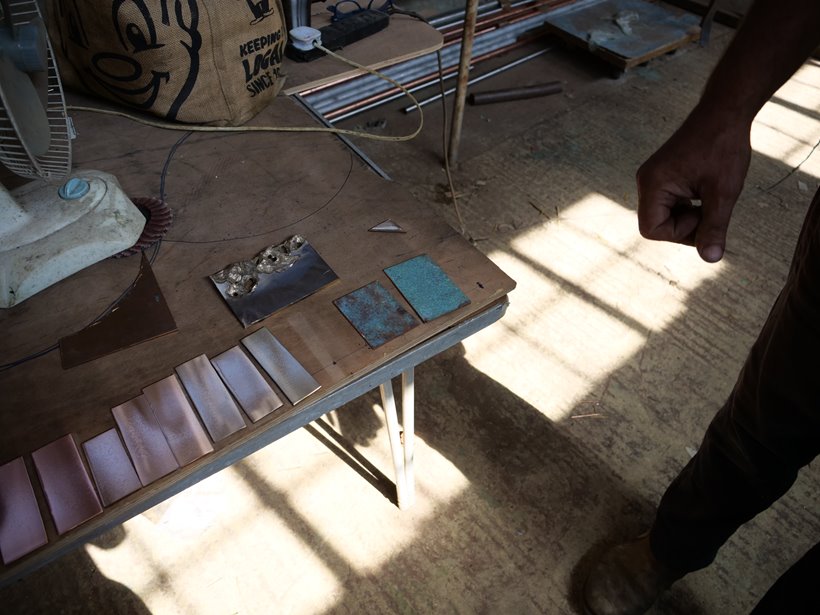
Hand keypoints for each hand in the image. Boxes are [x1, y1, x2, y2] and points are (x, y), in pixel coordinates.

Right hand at [636, 106, 751, 262]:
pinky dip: (689, 205)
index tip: (705, 215)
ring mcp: (653, 179)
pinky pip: (670, 204)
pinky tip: (706, 189)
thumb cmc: (723, 147)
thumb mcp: (722, 192)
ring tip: (711, 194)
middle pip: (657, 225)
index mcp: (652, 184)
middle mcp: (646, 182)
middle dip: (686, 225)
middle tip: (712, 207)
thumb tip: (711, 259)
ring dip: (690, 214)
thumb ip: (714, 227)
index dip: (679, 233)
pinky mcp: (664, 176)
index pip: (652, 230)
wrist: (725, 112)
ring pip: (665, 215)